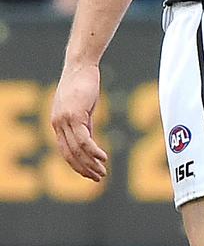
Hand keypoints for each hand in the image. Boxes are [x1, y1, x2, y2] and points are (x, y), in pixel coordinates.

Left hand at [51, 63, 108, 181]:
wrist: (80, 67)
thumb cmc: (82, 85)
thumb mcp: (82, 110)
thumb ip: (84, 127)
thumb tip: (90, 145)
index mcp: (57, 124)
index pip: (65, 152)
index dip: (78, 166)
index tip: (90, 175)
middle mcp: (57, 124)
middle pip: (70, 154)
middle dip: (84, 169)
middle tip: (98, 178)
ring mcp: (65, 120)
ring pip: (77, 150)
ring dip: (91, 164)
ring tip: (103, 172)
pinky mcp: (75, 116)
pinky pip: (85, 140)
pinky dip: (94, 151)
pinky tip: (104, 158)